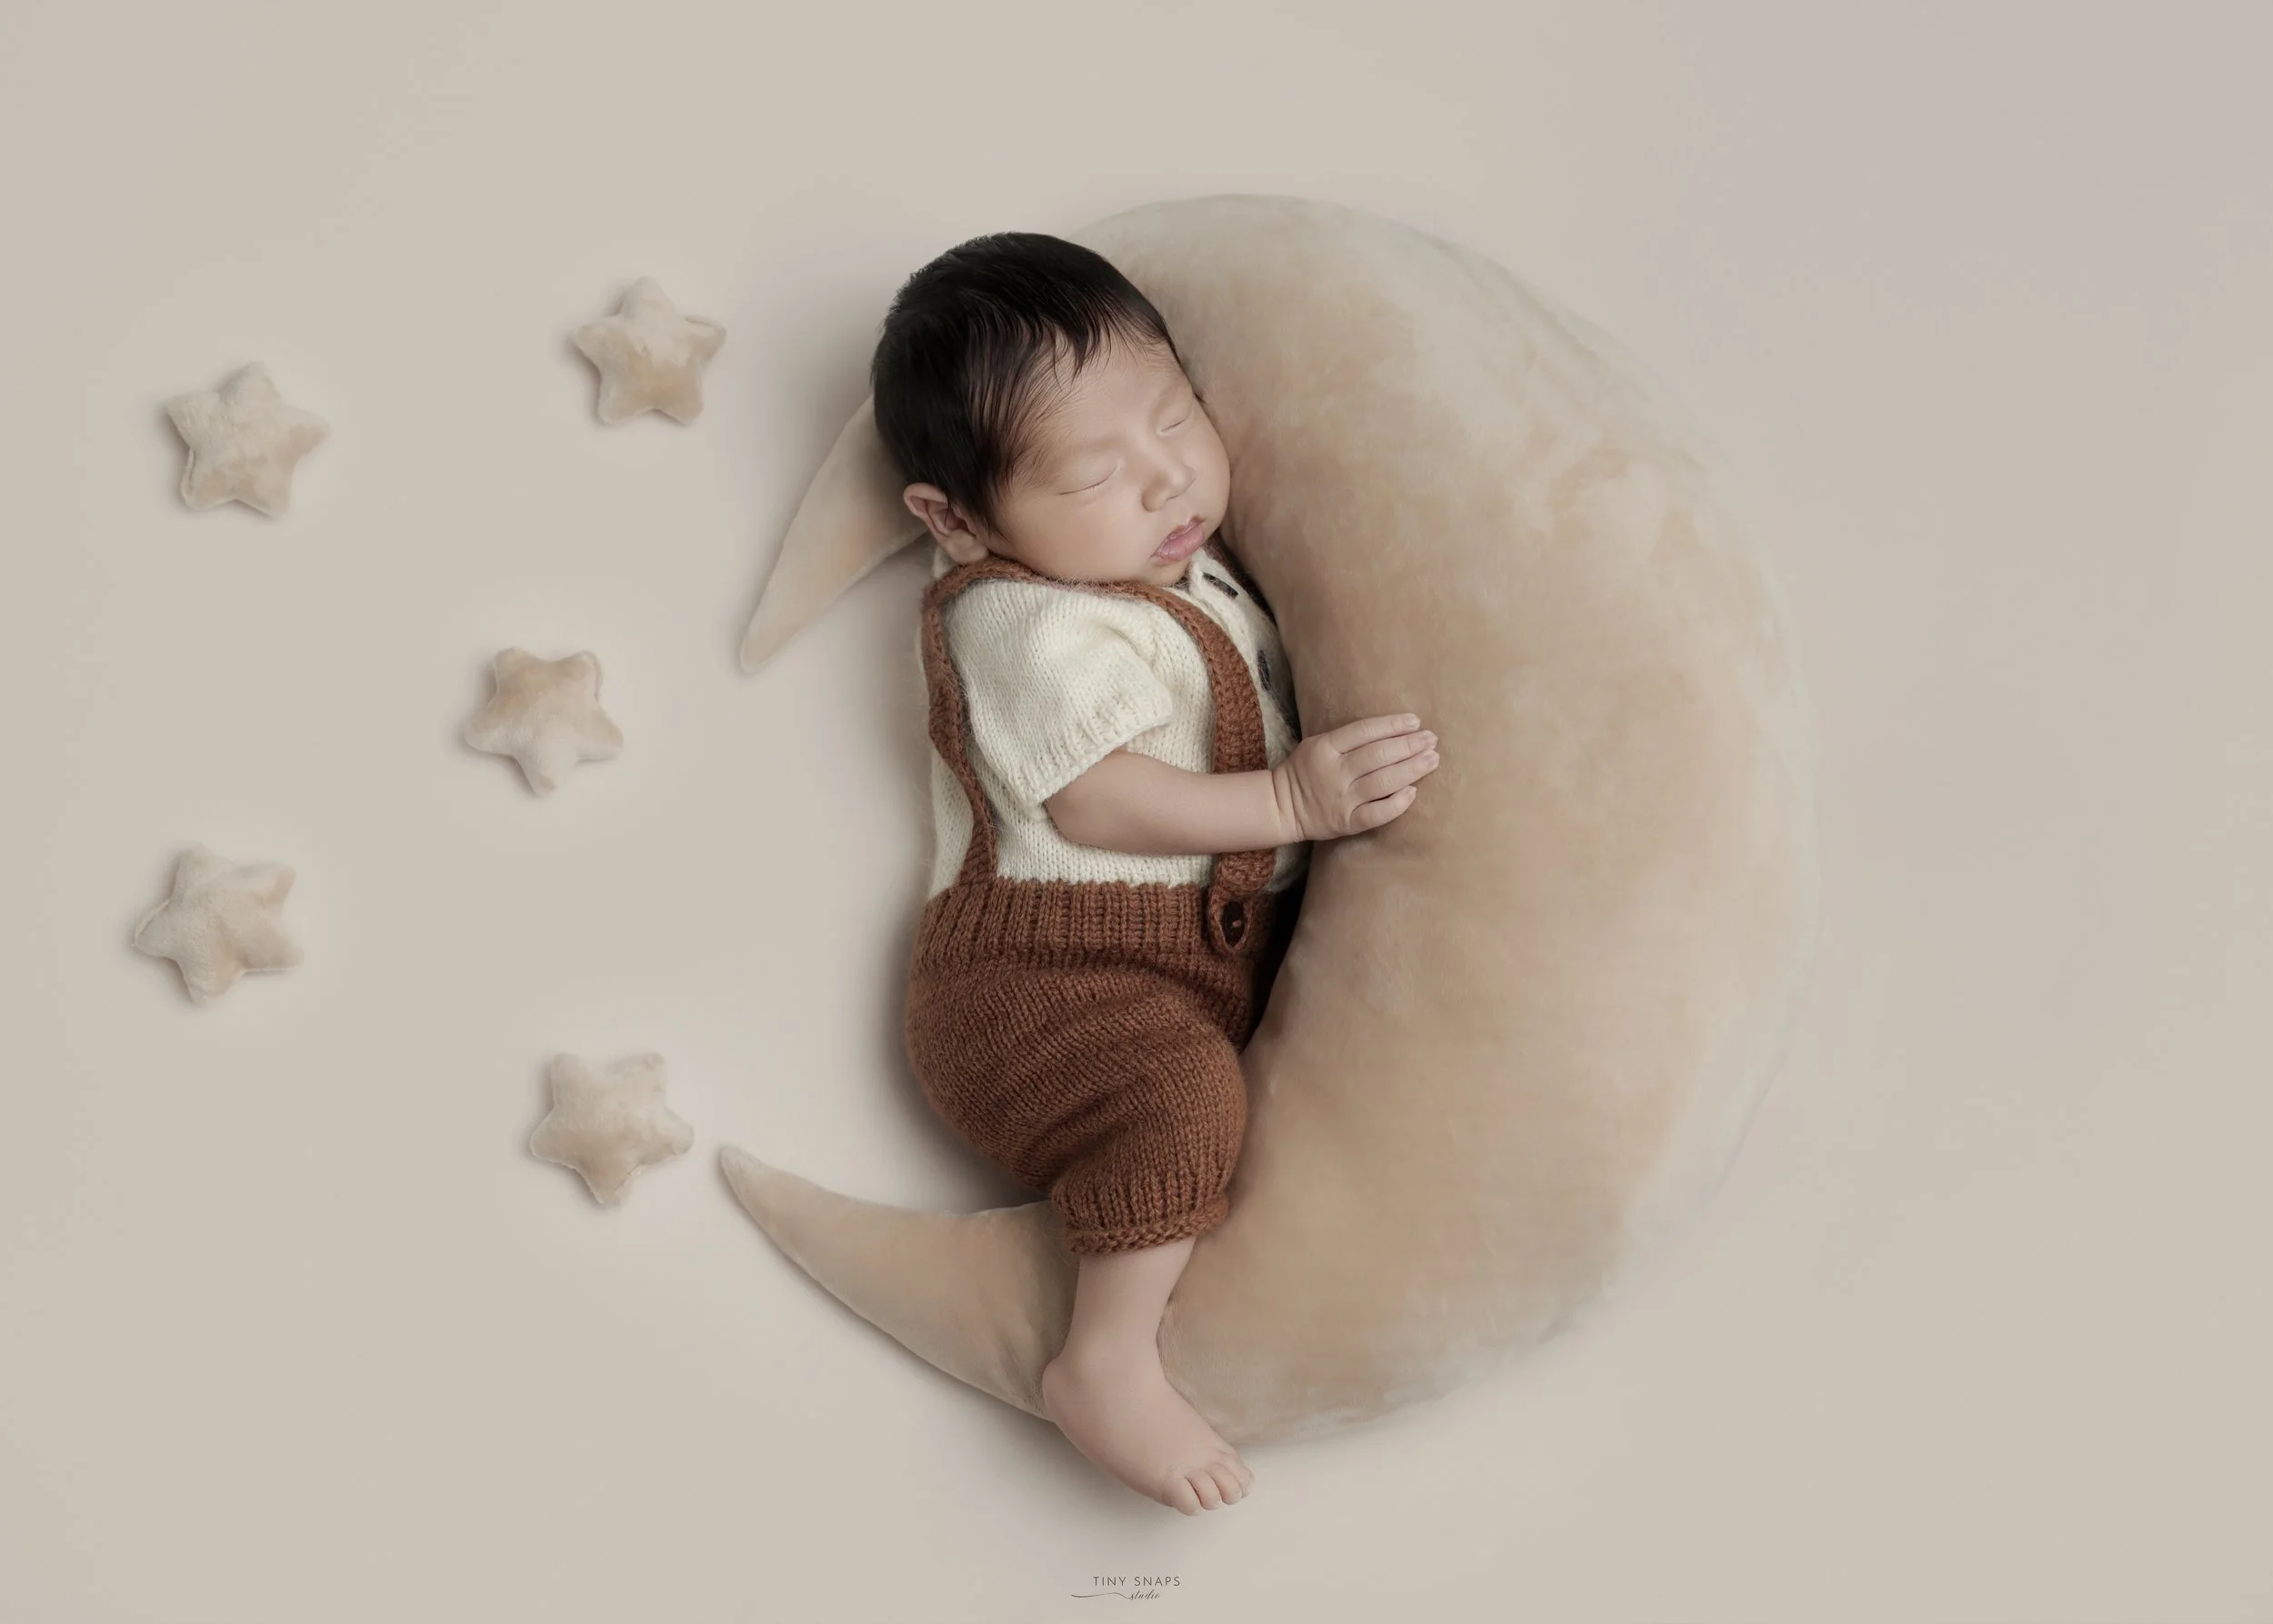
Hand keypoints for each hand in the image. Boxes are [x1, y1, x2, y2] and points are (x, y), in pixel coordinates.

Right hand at [1271, 712, 1438, 841]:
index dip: (1393, 725)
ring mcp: (1341, 799)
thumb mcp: (1318, 744)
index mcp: (1325, 747)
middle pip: (1378, 755)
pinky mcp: (1346, 822)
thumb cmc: (1306, 770)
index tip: (1415, 722)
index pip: (1365, 731)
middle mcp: (1334, 772)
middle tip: (1432, 739)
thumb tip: (1394, 730)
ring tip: (1432, 759)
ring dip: (1412, 769)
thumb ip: (1349, 738)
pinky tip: (1413, 792)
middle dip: (1409, 745)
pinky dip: (1397, 803)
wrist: (1281, 806)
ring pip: (1383, 781)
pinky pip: (1377, 814)